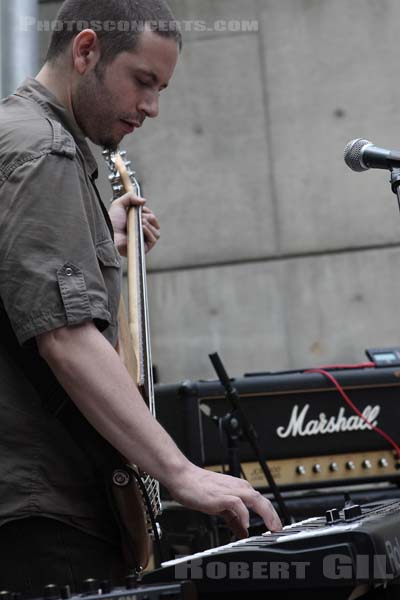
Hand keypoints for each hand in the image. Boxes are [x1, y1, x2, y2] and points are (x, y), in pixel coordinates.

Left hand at [108, 191, 160, 255]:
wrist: (110, 234)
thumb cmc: (112, 223)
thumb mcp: (118, 204)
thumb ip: (130, 197)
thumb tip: (144, 200)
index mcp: (136, 222)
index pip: (150, 216)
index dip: (147, 211)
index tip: (141, 210)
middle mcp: (140, 231)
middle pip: (154, 222)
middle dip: (148, 216)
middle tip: (139, 217)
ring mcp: (143, 240)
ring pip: (156, 231)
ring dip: (149, 224)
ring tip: (139, 223)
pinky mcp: (144, 247)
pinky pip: (154, 239)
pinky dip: (149, 232)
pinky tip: (142, 228)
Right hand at [167, 464, 281, 538]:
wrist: (184, 477)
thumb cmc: (199, 487)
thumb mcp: (220, 506)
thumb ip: (233, 518)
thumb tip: (243, 531)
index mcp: (239, 488)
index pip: (261, 501)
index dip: (271, 515)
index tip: (276, 527)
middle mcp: (238, 487)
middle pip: (263, 500)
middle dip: (274, 516)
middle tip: (279, 530)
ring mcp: (231, 490)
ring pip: (256, 500)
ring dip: (266, 514)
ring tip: (271, 528)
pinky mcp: (222, 496)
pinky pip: (238, 505)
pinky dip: (244, 515)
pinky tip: (245, 525)